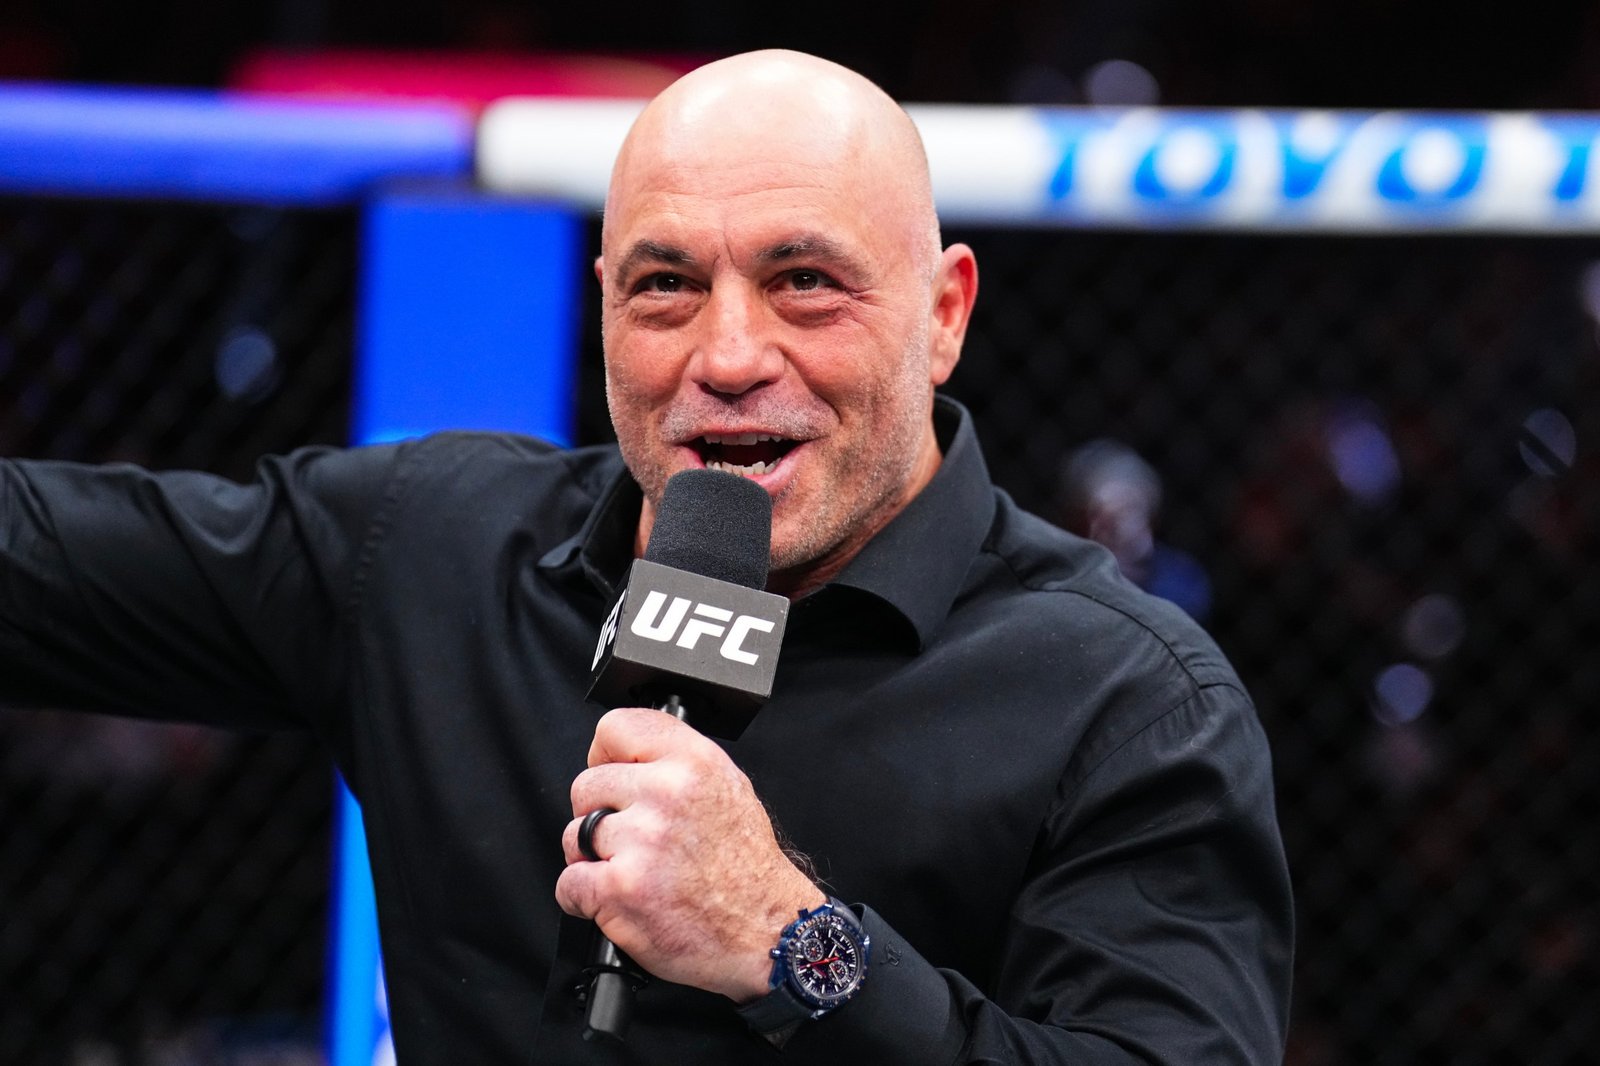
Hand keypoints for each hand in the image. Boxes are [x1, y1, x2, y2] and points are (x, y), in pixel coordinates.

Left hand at [556, 707, 824, 1001]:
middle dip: (599, 815)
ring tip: (630, 872)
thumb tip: (627, 758)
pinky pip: (568, 882)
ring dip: (591, 860)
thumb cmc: (748, 869)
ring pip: (574, 835)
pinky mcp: (622, 889)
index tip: (612, 776)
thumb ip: (678, 764)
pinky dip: (582, 899)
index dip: (605, 755)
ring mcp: (642, 840)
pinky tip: (615, 900)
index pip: (616, 727)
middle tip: (630, 839)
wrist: (767, 931)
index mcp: (695, 762)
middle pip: (586, 785)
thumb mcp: (728, 789)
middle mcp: (668, 794)